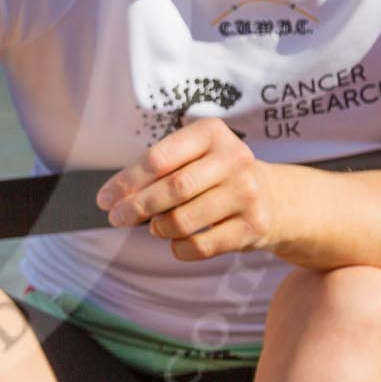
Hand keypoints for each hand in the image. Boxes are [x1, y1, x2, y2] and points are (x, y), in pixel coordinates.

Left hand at [97, 118, 280, 261]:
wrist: (275, 198)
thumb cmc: (215, 175)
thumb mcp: (191, 158)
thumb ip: (155, 172)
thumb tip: (112, 199)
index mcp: (212, 133)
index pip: (158, 158)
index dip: (126, 181)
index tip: (105, 199)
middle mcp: (234, 158)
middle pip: (173, 188)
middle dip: (137, 207)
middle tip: (116, 218)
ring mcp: (248, 193)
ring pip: (184, 220)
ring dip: (159, 228)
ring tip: (154, 227)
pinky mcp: (254, 226)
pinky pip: (202, 245)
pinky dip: (179, 248)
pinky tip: (176, 242)